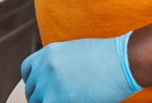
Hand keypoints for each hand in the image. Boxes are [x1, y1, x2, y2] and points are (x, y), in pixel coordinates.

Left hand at [20, 32, 141, 102]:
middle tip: (57, 100)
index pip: (27, 70)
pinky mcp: (57, 98)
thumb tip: (58, 80)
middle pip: (32, 90)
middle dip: (42, 98)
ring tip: (67, 101)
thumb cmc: (109, 58)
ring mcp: (49, 82)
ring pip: (38, 102)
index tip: (42, 90)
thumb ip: (61, 63)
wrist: (123, 61)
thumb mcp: (77, 52)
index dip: (33, 82)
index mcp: (48, 52)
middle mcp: (44, 65)